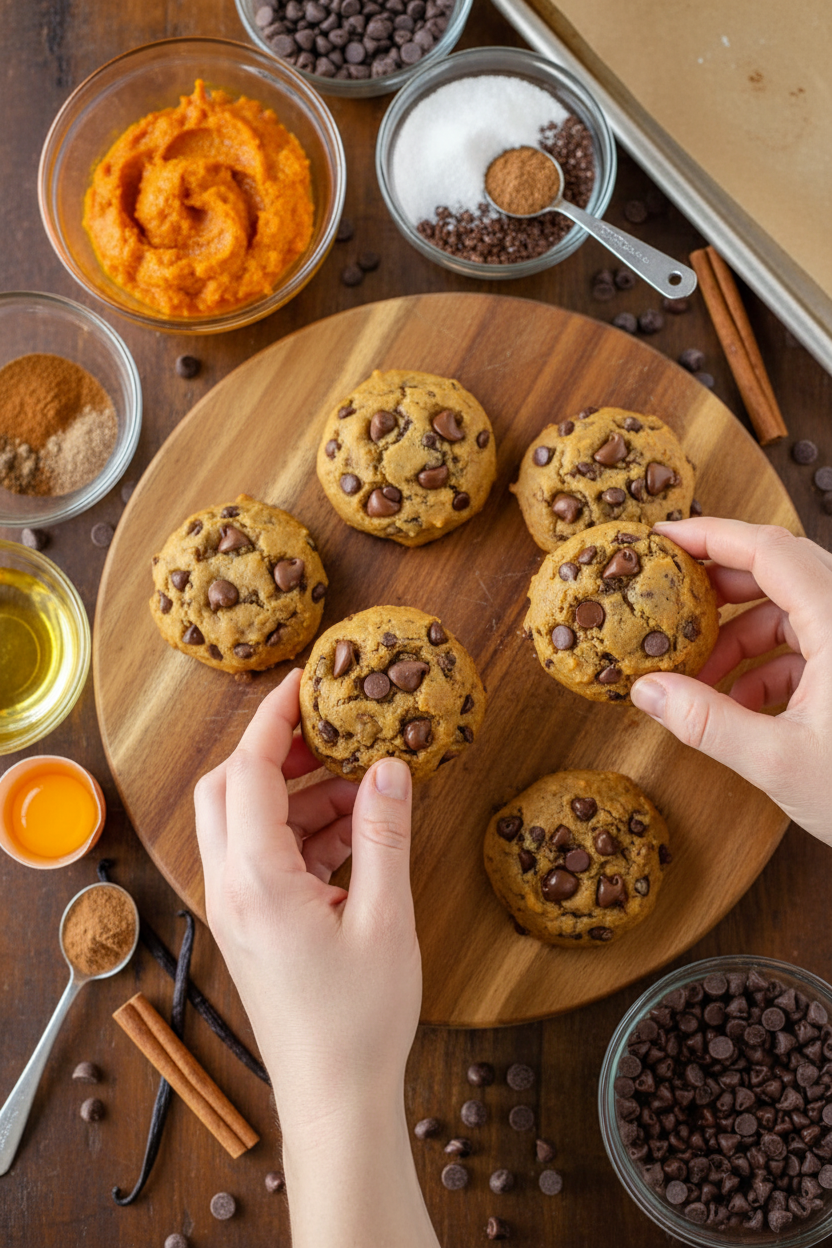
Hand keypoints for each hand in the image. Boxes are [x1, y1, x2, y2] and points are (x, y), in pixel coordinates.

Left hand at [195, 670, 438, 1247]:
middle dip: (272, 749)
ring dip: (296, 792)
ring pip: (245, 820)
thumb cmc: (359, 1020)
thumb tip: (389, 766)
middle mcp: (232, 888)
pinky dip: (303, 831)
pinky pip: (265, 855)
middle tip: (329, 730)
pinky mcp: (253, 924)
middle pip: (227, 788)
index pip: (247, 771)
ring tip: (361, 784)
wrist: (334, 1098)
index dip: (272, 717)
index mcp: (256, 881)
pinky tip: (356, 831)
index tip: (302, 680)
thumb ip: (384, 835)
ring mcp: (237, 908)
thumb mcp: (385, 918)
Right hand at [630, 518, 831, 842]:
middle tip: (669, 606)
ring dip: (740, 638)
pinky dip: (768, 666)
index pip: (768, 549)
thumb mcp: (780, 762)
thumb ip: (707, 722)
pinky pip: (808, 646)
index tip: (663, 540)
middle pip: (779, 571)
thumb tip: (648, 691)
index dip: (711, 535)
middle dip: (718, 590)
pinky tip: (739, 706)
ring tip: (698, 679)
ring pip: (791, 611)